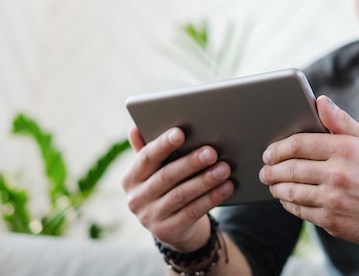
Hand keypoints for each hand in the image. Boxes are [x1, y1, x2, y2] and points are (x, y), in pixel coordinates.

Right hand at [121, 126, 233, 251]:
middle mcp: (136, 198)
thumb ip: (148, 150)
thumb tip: (135, 128)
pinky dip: (212, 198)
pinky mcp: (168, 231)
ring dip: (205, 180)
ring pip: (182, 195)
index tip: (180, 132)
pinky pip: (193, 211)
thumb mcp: (155, 171)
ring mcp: (150, 217)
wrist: (173, 227)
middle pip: (167, 176)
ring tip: (224, 168)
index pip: (146, 158)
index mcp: (131, 178)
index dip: (162, 145)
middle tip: (212, 151)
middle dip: (191, 163)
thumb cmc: (167, 187)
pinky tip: (227, 187)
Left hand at [259, 95, 358, 243]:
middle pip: (290, 169)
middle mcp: (338, 174)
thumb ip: (339, 120)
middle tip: (264, 170)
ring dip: (276, 188)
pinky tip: (287, 199)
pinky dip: (289, 204)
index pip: (298, 144)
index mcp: (344, 149)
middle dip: (271, 169)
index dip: (277, 148)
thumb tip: (319, 101)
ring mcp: (334, 200)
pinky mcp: (333, 221)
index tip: (269, 152)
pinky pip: (300, 211)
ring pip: (291, 192)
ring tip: (272, 184)